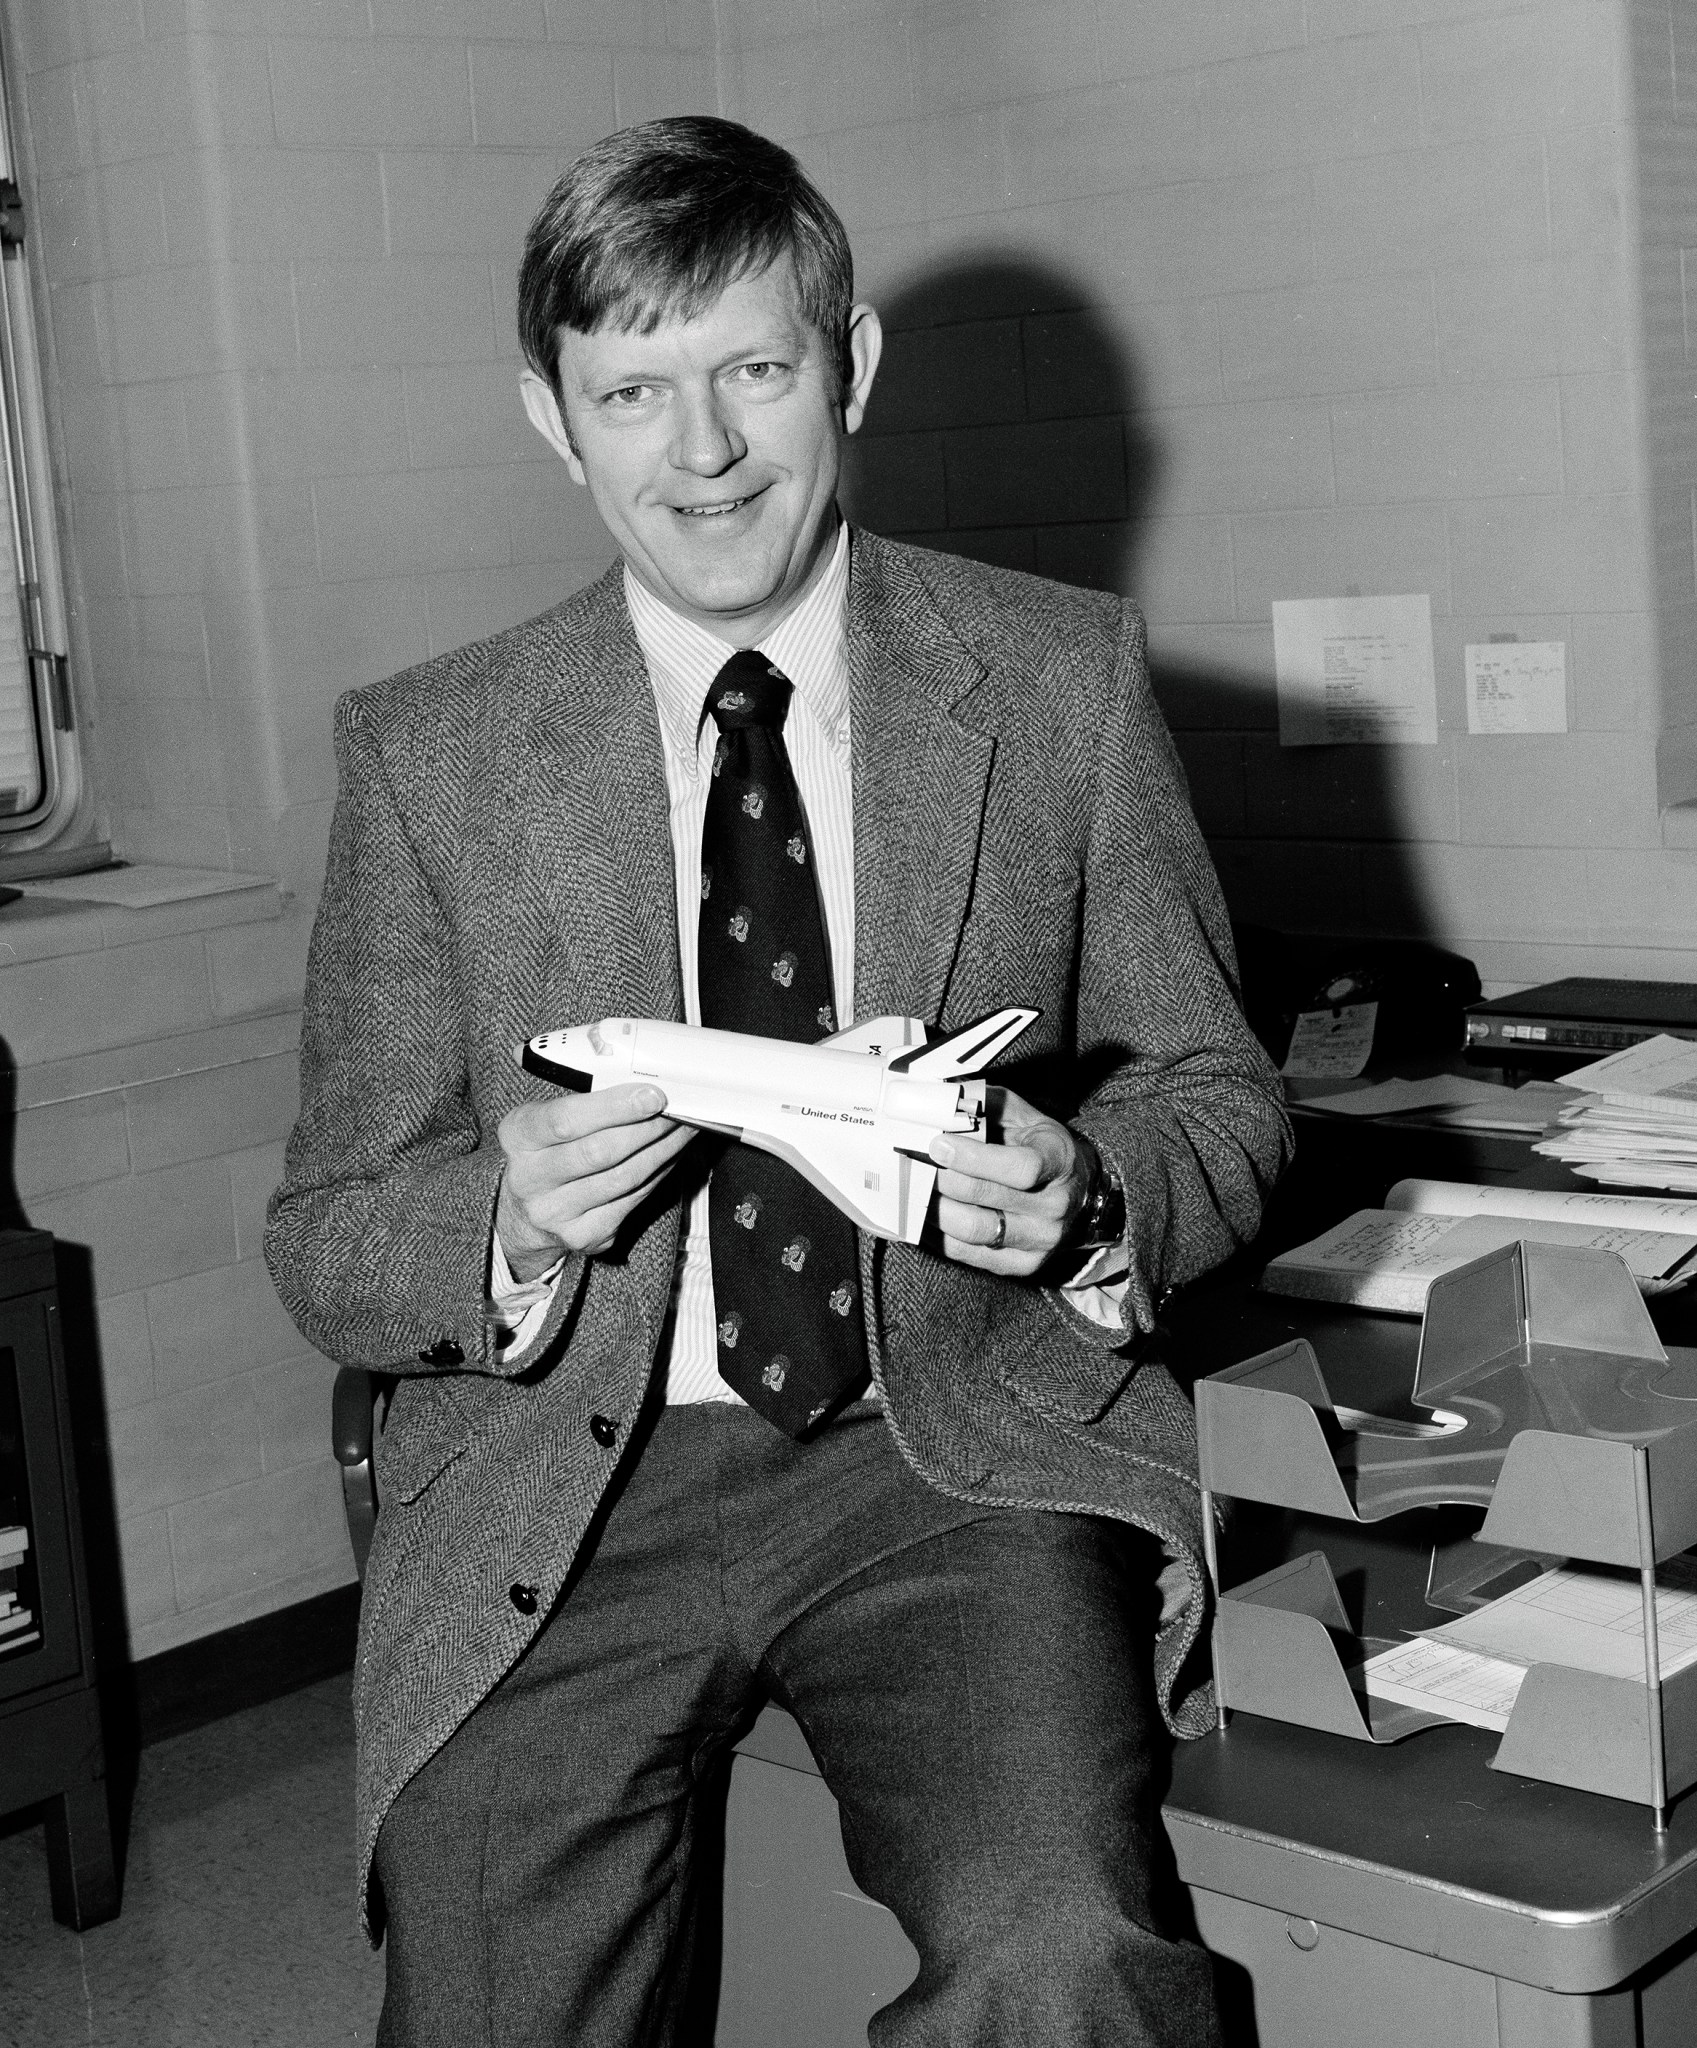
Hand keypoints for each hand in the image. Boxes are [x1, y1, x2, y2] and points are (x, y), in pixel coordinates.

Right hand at [496, 1083, 695, 1278]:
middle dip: (648, 1128)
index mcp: (518, 1136)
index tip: (653, 1095)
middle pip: (599, 1152)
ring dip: (662, 1150)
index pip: (566, 1120)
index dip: (614, 1107)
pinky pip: (632, 1200)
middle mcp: (529, 1179)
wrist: (528, 1210)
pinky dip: (659, 1174)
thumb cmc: (549, 1149)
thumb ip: (583, 1099)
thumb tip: (643, 1085)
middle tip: (680, 1110)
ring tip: (685, 1128)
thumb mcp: (546, 1116)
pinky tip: (671, 1154)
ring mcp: (554, 1212)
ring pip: (622, 1178)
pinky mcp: (583, 1236)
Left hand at [928, 1087, 1093, 1277]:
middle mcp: (1055, 1205)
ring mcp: (1041, 1240)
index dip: (973, 1158)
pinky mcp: (1023, 1265)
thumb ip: (988, 1106)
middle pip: (986, 1198)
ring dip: (934, 1208)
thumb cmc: (1041, 1147)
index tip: (938, 1145)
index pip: (1020, 1168)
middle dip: (941, 1179)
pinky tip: (922, 1215)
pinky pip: (968, 1254)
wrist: (1076, 1191)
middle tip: (912, 1163)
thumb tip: (942, 1102)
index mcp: (1059, 1161)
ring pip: (972, 1230)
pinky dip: (938, 1235)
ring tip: (912, 1189)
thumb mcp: (1026, 1116)